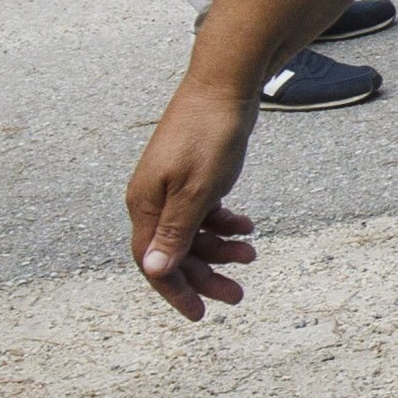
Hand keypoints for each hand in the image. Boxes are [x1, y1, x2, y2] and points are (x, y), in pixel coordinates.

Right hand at [126, 76, 265, 318]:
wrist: (225, 84)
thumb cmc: (210, 135)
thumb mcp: (198, 191)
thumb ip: (176, 232)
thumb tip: (154, 272)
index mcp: (144, 204)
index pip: (152, 262)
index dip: (175, 291)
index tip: (200, 314)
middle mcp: (152, 198)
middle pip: (174, 252)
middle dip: (206, 276)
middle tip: (238, 295)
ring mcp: (172, 186)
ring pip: (193, 233)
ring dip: (221, 249)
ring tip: (252, 253)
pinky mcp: (192, 175)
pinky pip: (203, 212)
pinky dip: (224, 223)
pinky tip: (246, 226)